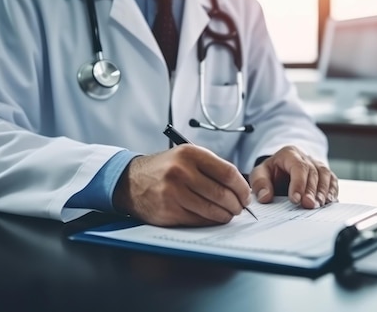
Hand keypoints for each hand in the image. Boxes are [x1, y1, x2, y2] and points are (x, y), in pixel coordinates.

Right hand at [112, 144, 251, 226]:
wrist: (131, 181)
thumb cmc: (163, 169)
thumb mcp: (185, 156)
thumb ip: (211, 167)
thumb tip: (239, 187)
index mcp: (190, 154)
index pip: (227, 172)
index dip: (241, 187)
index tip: (246, 194)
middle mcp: (181, 171)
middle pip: (222, 193)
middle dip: (236, 204)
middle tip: (239, 207)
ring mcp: (173, 192)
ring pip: (212, 209)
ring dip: (225, 215)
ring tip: (228, 214)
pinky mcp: (168, 210)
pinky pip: (198, 220)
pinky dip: (210, 221)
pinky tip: (212, 218)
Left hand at [249, 146, 338, 208]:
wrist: (281, 169)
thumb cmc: (271, 171)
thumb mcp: (260, 174)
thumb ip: (260, 184)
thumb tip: (265, 197)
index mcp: (289, 154)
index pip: (298, 167)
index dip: (298, 183)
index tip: (295, 199)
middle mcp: (306, 158)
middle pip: (313, 172)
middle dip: (311, 190)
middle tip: (308, 205)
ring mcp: (317, 165)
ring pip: (325, 175)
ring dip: (323, 192)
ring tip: (318, 205)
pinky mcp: (325, 175)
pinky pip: (333, 181)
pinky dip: (332, 192)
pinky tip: (329, 202)